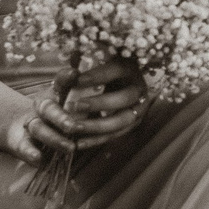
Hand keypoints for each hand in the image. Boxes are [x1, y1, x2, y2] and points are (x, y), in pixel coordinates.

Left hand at [22, 57, 147, 154]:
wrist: (111, 84)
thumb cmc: (94, 71)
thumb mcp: (85, 66)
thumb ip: (76, 69)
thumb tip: (69, 73)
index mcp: (129, 67)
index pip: (116, 70)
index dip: (97, 75)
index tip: (76, 80)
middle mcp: (138, 88)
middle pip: (124, 98)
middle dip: (99, 103)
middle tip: (74, 105)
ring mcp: (138, 108)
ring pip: (122, 120)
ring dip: (97, 125)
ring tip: (73, 127)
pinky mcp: (132, 124)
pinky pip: (115, 135)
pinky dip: (96, 140)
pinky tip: (77, 142)